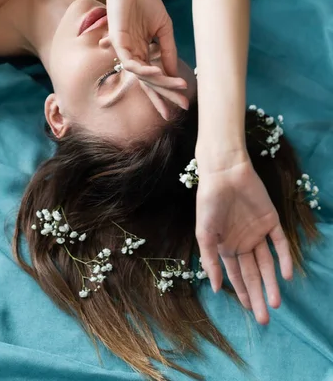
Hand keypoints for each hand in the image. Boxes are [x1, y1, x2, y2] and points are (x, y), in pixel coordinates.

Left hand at [102, 0, 188, 116]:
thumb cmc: (144, 1)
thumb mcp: (162, 28)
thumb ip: (167, 50)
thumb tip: (173, 73)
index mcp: (142, 52)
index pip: (154, 77)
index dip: (168, 91)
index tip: (183, 104)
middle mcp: (132, 54)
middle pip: (148, 82)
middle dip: (163, 96)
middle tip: (177, 110)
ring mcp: (124, 49)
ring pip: (141, 75)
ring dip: (160, 83)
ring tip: (177, 88)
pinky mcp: (118, 40)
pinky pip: (131, 62)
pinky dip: (145, 69)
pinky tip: (158, 73)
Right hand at [195, 151, 292, 324]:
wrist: (224, 173)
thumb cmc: (209, 202)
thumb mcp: (204, 233)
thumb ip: (210, 260)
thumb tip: (216, 288)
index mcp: (226, 246)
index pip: (237, 275)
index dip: (242, 293)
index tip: (250, 312)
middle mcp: (243, 242)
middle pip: (253, 274)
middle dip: (258, 295)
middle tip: (265, 318)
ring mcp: (258, 232)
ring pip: (268, 263)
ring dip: (272, 283)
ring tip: (276, 303)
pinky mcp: (271, 221)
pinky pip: (280, 243)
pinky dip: (284, 258)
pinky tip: (287, 275)